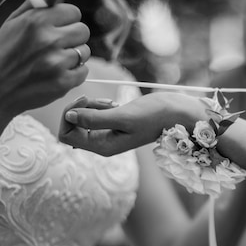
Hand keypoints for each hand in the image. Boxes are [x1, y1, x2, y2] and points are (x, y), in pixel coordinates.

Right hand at [0, 0, 90, 119]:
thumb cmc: (5, 53)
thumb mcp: (14, 21)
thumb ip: (38, 1)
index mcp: (37, 21)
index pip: (74, 12)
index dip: (66, 20)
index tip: (55, 29)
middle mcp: (49, 40)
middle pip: (83, 31)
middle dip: (72, 37)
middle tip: (56, 46)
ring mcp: (58, 63)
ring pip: (85, 52)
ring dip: (74, 56)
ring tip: (54, 61)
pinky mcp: (63, 82)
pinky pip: (84, 71)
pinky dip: (74, 73)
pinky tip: (57, 74)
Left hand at [59, 92, 206, 155]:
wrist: (178, 113)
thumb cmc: (155, 115)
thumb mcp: (124, 116)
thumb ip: (94, 118)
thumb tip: (69, 116)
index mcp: (103, 147)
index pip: (67, 135)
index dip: (69, 116)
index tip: (84, 101)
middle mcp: (104, 143)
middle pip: (72, 127)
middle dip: (78, 109)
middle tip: (93, 99)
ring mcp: (109, 134)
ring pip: (83, 119)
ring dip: (90, 106)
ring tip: (110, 102)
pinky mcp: (115, 124)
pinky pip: (95, 114)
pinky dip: (99, 105)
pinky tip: (114, 103)